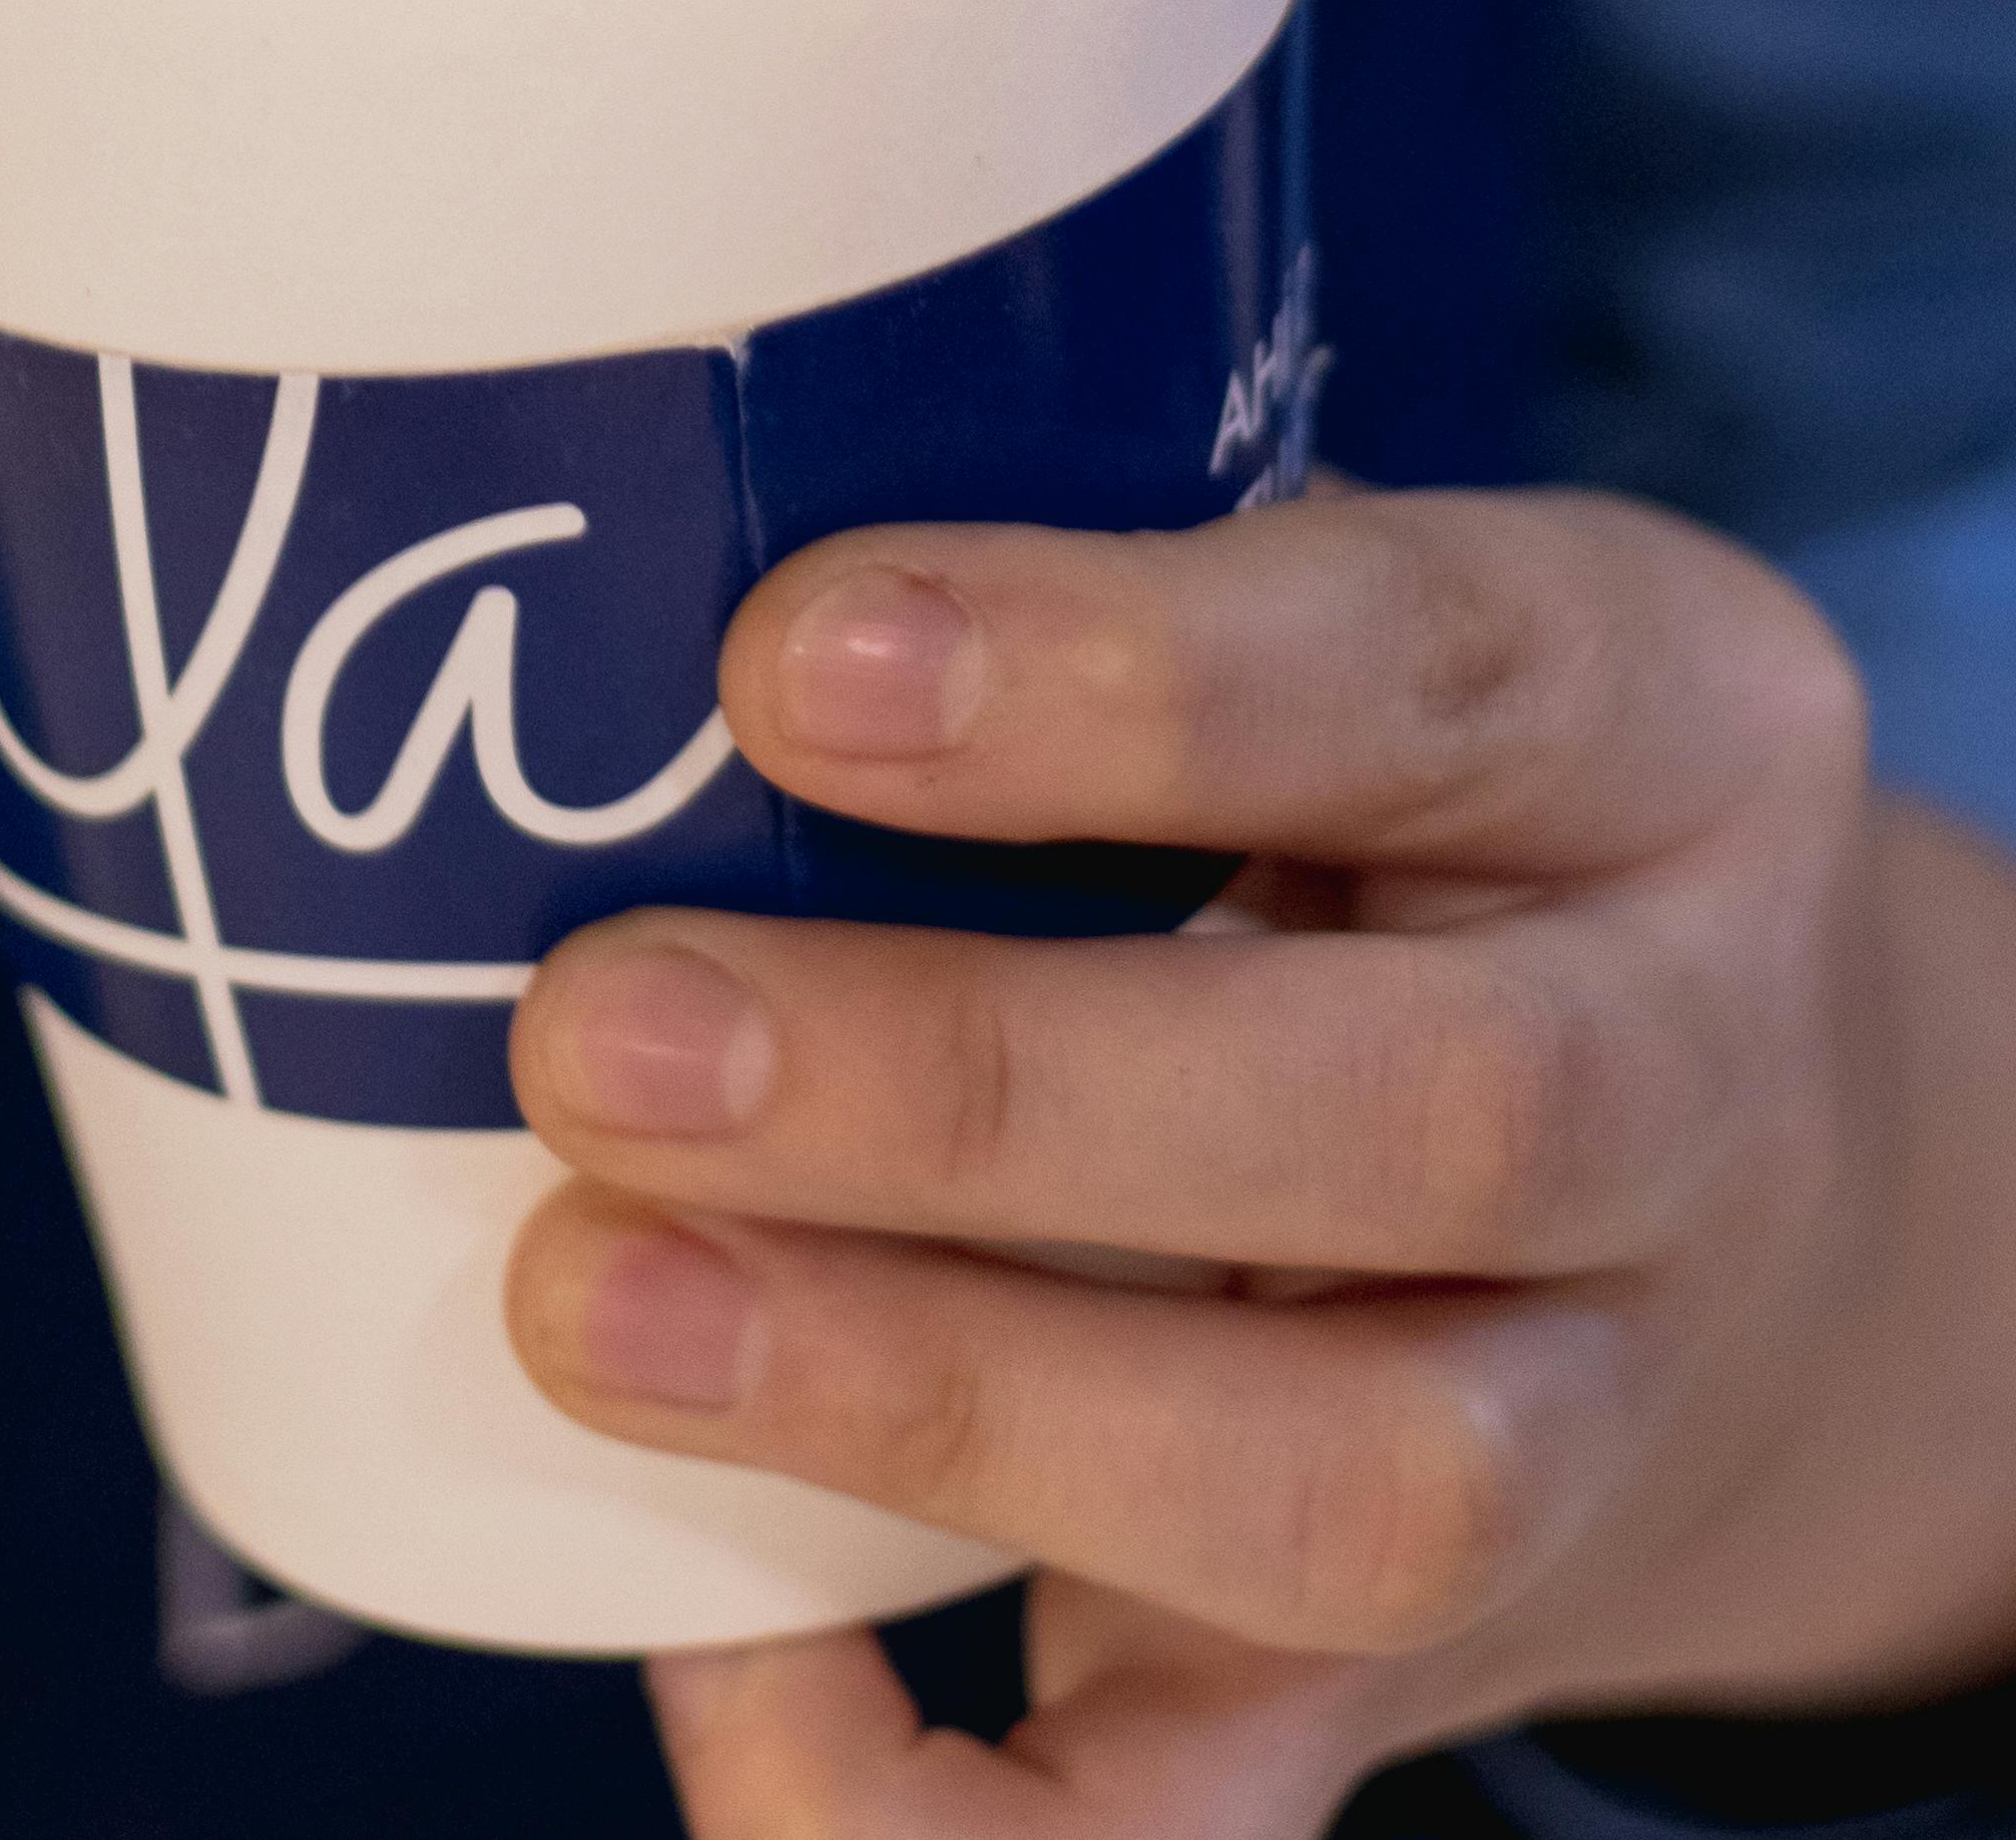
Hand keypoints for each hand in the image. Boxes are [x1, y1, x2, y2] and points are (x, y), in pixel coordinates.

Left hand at [504, 489, 2015, 1838]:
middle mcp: (1688, 1081)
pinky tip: (719, 1657)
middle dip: (980, 1088)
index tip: (781, 667)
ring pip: (1362, 1488)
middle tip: (601, 1032)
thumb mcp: (1341, 612)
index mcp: (1666, 727)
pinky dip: (952, 1804)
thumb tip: (613, 641)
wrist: (1728, 1177)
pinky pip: (1232, 1815)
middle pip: (1437, 1119)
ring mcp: (1589, 1417)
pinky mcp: (1423, 1677)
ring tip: (595, 1302)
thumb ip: (1072, 604)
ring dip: (939, 1398)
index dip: (1119, 675)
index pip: (1436, 668)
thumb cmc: (1410, 811)